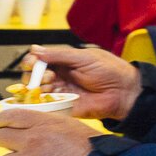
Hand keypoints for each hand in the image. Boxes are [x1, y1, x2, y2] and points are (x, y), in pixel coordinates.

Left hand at [0, 110, 96, 155]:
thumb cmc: (89, 148)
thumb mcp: (71, 125)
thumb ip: (49, 122)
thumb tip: (36, 124)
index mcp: (43, 123)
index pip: (10, 116)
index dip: (1, 120)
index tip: (0, 124)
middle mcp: (30, 140)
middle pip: (0, 137)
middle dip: (4, 141)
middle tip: (12, 145)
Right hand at [21, 45, 140, 120]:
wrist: (123, 92)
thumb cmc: (109, 71)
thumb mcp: (84, 58)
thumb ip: (59, 55)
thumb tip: (34, 49)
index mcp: (65, 62)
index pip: (40, 61)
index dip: (32, 61)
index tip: (33, 62)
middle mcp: (59, 77)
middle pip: (34, 76)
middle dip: (34, 74)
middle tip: (48, 74)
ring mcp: (60, 92)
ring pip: (36, 90)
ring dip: (38, 86)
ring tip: (51, 82)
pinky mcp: (63, 106)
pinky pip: (45, 105)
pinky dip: (41, 100)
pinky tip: (48, 95)